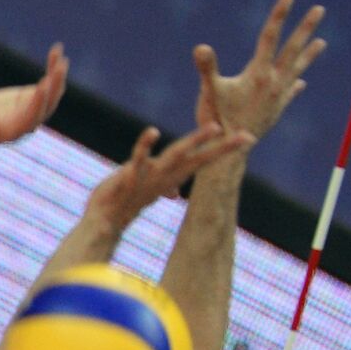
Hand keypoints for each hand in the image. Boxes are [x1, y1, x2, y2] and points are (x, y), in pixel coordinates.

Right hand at [0, 44, 68, 153]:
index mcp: (11, 132)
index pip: (29, 119)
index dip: (37, 103)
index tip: (44, 85)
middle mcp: (26, 123)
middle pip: (46, 107)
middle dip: (53, 87)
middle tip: (59, 65)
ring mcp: (31, 110)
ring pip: (51, 94)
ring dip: (57, 74)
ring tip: (59, 55)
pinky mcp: (31, 98)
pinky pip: (47, 82)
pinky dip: (52, 67)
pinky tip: (56, 50)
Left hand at [86, 124, 254, 230]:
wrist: (102, 221)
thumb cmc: (125, 202)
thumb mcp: (148, 193)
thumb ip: (162, 187)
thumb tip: (175, 193)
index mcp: (170, 177)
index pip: (201, 160)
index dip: (223, 150)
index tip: (248, 139)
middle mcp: (164, 176)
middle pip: (196, 158)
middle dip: (220, 147)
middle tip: (245, 136)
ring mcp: (148, 176)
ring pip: (175, 155)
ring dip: (194, 142)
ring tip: (214, 128)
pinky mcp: (129, 175)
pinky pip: (139, 157)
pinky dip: (145, 144)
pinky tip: (153, 131)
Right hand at [194, 0, 325, 140]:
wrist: (230, 152)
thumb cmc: (218, 121)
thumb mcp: (209, 92)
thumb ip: (207, 68)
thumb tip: (200, 48)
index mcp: (258, 74)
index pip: (270, 38)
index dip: (278, 16)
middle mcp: (274, 83)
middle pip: (293, 48)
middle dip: (305, 28)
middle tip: (319, 10)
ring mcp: (278, 96)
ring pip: (297, 68)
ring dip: (309, 54)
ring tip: (321, 42)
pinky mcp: (277, 109)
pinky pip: (290, 92)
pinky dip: (295, 84)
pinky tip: (299, 82)